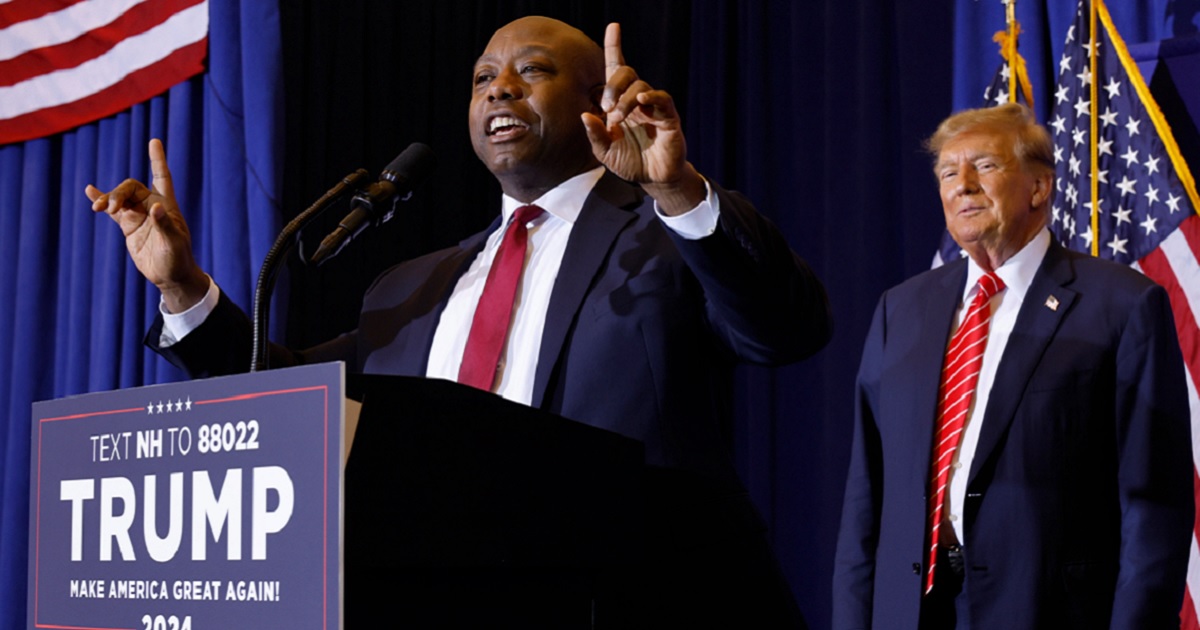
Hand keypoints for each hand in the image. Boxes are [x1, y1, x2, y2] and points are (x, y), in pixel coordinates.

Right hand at [86, 138, 207, 311]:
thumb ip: (164, 225)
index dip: (157, 159)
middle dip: (118, 194)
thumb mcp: (173, 243)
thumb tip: (154, 208)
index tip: (154, 141)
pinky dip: (101, 200)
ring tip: (98, 208)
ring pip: (120, 197)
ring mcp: (138, 215)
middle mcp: (152, 205)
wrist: (170, 276)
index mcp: (167, 205)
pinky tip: (90, 192)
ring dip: (108, 199)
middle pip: (131, 187)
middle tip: (110, 209)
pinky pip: (113, 209)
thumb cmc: (178, 258)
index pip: (162, 176)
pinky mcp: (128, 225)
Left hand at [581, 23, 705, 214]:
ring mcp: (653, 107)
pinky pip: (661, 98)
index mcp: (620, 103)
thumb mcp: (605, 152)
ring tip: (619, 119)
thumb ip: (595, 134)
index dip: (615, 47)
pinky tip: (642, 102)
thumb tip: (586, 115)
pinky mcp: (668, 117)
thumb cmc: (630, 163)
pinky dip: (651, 97)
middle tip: (606, 107)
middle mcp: (636, 100)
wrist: (652, 179)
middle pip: (626, 73)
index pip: (616, 69)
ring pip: (640, 86)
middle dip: (613, 85)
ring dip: (626, 100)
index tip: (614, 26)